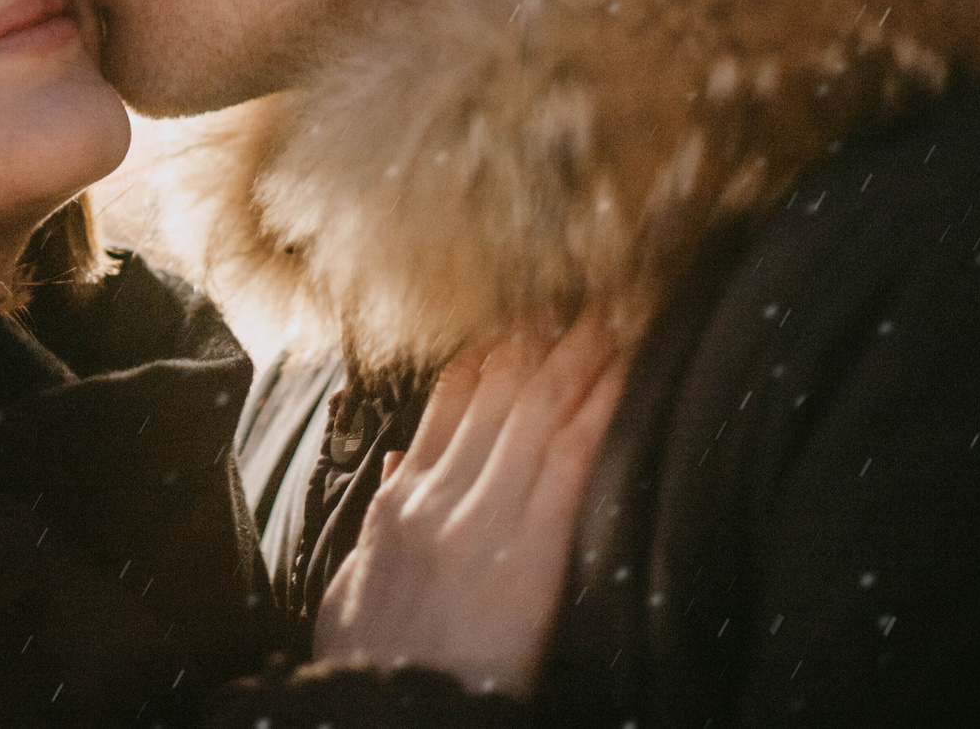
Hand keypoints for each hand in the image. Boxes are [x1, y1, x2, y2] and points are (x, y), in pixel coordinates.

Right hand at [311, 316, 624, 697]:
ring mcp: (484, 517)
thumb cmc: (368, 664)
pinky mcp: (528, 550)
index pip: (447, 408)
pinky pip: (568, 461)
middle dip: (537, 339)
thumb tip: (399, 467)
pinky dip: (597, 409)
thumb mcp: (355, 586)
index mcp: (400, 503)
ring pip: (536, 412)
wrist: (386, 712)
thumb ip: (380, 523)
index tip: (514, 321)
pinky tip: (623, 373)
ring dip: (576, 357)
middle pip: (497, 395)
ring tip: (608, 313)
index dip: (485, 358)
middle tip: (573, 293)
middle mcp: (440, 494)